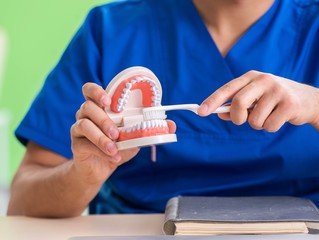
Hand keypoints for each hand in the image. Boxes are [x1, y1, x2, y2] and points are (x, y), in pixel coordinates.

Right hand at [71, 83, 175, 185]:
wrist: (101, 169)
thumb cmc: (117, 147)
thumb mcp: (135, 137)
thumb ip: (149, 129)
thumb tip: (171, 125)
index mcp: (99, 108)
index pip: (90, 90)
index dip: (96, 91)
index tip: (108, 100)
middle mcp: (86, 114)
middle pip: (87, 106)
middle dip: (104, 119)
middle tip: (117, 132)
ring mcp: (78, 128)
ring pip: (84, 123)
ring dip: (101, 136)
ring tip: (115, 147)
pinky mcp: (76, 144)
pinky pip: (84, 142)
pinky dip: (100, 149)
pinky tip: (112, 156)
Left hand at [198, 70, 318, 131]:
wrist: (308, 100)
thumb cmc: (274, 99)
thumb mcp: (254, 99)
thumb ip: (236, 105)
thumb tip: (219, 114)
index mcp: (251, 77)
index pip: (227, 89)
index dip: (212, 101)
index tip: (200, 112)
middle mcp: (264, 80)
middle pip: (238, 102)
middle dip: (237, 117)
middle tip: (242, 120)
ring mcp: (278, 90)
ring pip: (254, 119)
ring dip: (257, 124)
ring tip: (267, 116)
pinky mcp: (289, 104)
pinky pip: (269, 126)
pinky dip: (270, 128)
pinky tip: (279, 119)